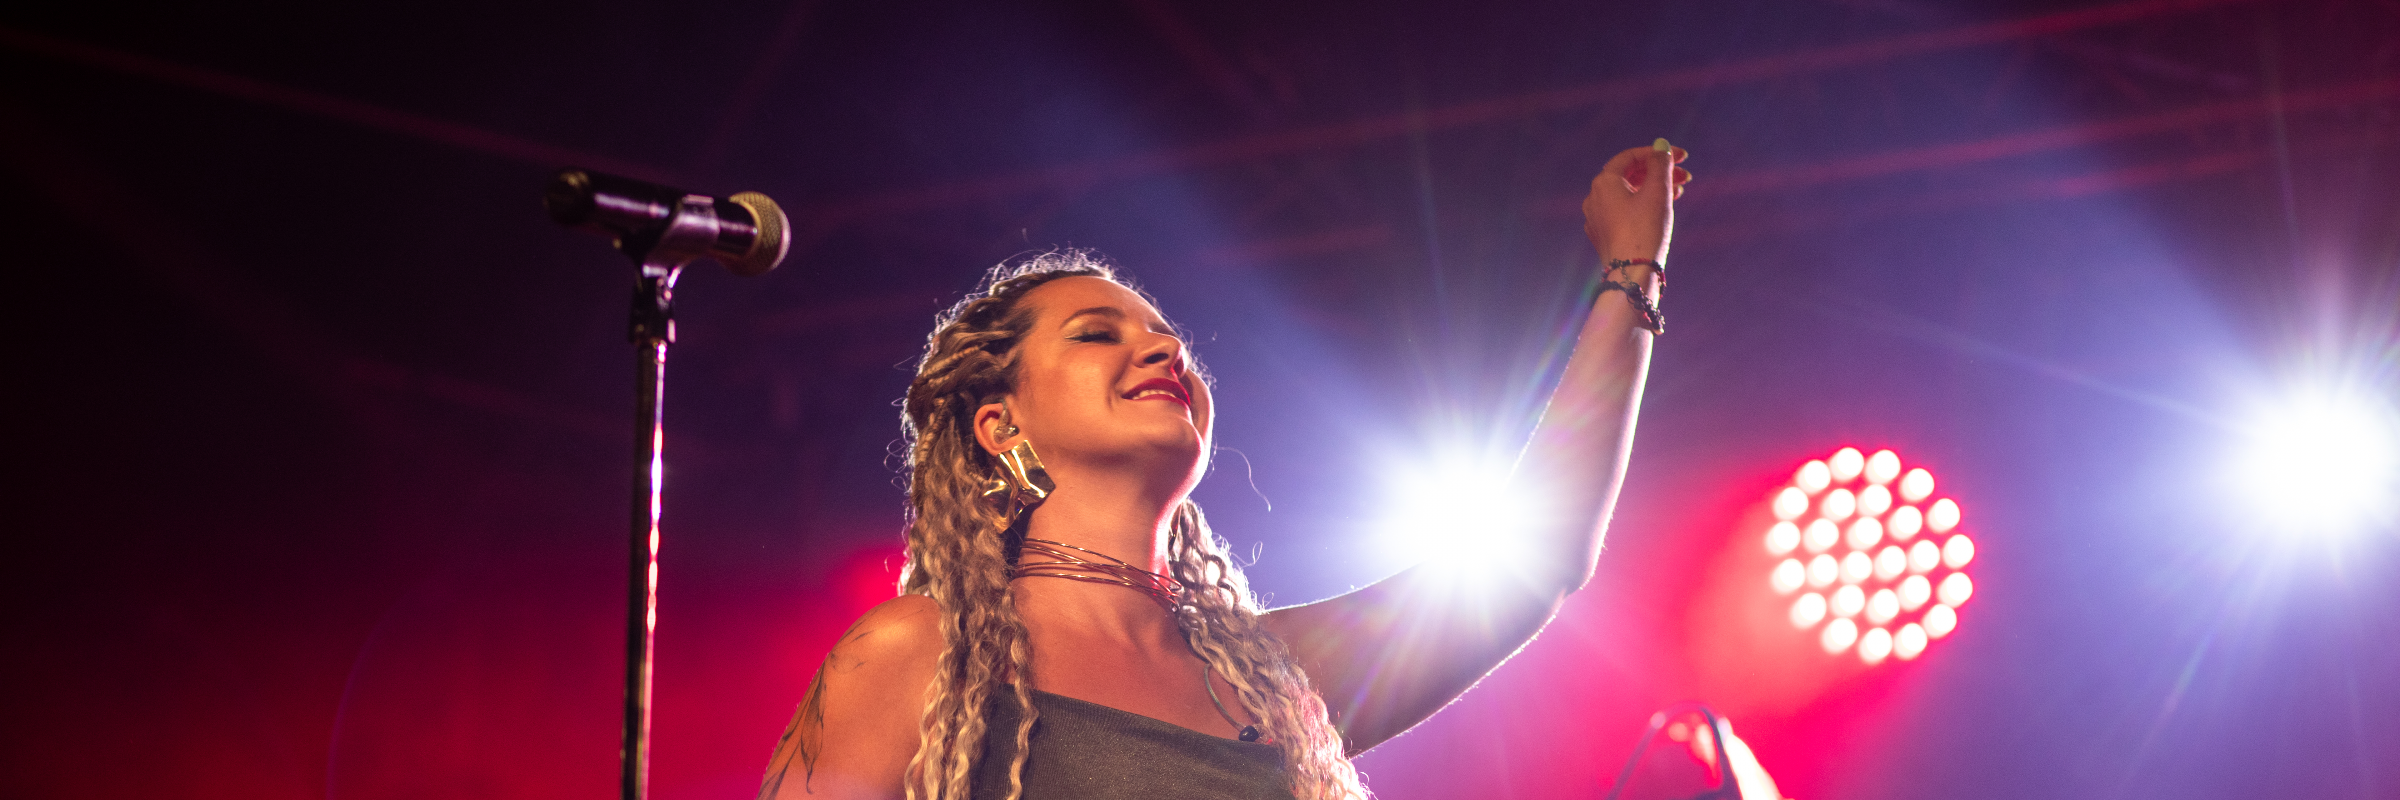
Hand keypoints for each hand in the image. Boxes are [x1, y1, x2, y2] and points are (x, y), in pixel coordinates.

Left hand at [1582, 142, 1689, 263]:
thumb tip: (1661, 145)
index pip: (1630, 157)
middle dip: (1658, 172)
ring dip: (1653, 188)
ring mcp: (1597, 218)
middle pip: (1629, 175)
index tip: (1682, 157)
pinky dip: (1643, 205)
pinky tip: (1662, 209)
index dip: (1657, 153)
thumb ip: (1660, 164)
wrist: (1632, 274)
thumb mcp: (1658, 191)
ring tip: (1679, 191)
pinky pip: (1624, 211)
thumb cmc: (1645, 230)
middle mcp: (1594, 198)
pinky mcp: (1604, 235)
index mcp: (1603, 182)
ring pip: (1628, 194)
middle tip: (1685, 176)